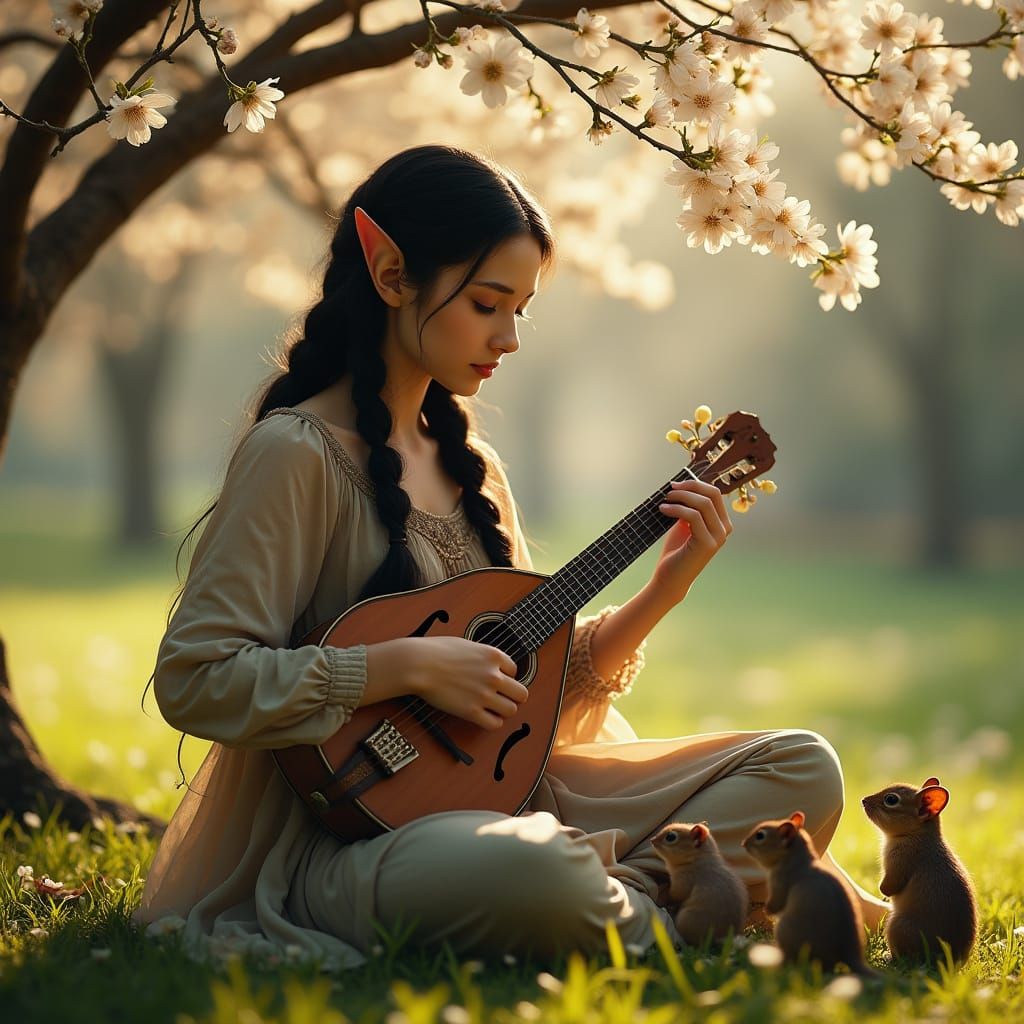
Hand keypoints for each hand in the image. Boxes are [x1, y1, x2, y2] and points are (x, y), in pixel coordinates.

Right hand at [402, 635, 528, 729]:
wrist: (418, 664)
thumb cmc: (436, 651)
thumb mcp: (466, 644)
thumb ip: (482, 655)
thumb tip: (488, 664)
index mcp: (493, 655)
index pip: (515, 671)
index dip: (505, 676)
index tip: (494, 679)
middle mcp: (494, 675)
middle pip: (521, 693)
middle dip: (512, 696)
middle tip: (500, 697)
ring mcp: (484, 694)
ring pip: (511, 710)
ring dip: (503, 710)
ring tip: (492, 708)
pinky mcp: (472, 711)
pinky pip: (495, 724)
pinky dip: (492, 722)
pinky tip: (483, 716)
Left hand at [651, 479, 732, 604]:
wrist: (670, 578)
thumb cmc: (675, 551)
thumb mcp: (683, 524)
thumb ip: (688, 507)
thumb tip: (683, 486)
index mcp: (721, 522)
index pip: (715, 493)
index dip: (695, 484)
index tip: (675, 485)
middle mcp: (724, 529)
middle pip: (712, 494)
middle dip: (690, 487)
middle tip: (670, 489)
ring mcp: (718, 537)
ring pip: (703, 504)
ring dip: (680, 497)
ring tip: (664, 501)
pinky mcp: (707, 544)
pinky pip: (693, 516)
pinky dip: (676, 509)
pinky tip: (663, 510)